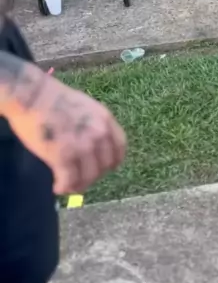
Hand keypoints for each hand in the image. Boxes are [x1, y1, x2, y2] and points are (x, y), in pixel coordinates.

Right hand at [3, 60, 125, 193]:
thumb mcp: (84, 106)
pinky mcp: (64, 156)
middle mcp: (99, 134)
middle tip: (79, 179)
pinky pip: (69, 181)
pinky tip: (58, 187)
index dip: (111, 162)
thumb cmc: (52, 98)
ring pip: (88, 177)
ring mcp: (83, 146)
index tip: (102, 168)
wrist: (32, 95)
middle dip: (92, 176)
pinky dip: (64, 187)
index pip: (120, 148)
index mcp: (105, 119)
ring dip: (78, 185)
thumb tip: (92, 143)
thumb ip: (92, 124)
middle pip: (104, 166)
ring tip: (68, 185)